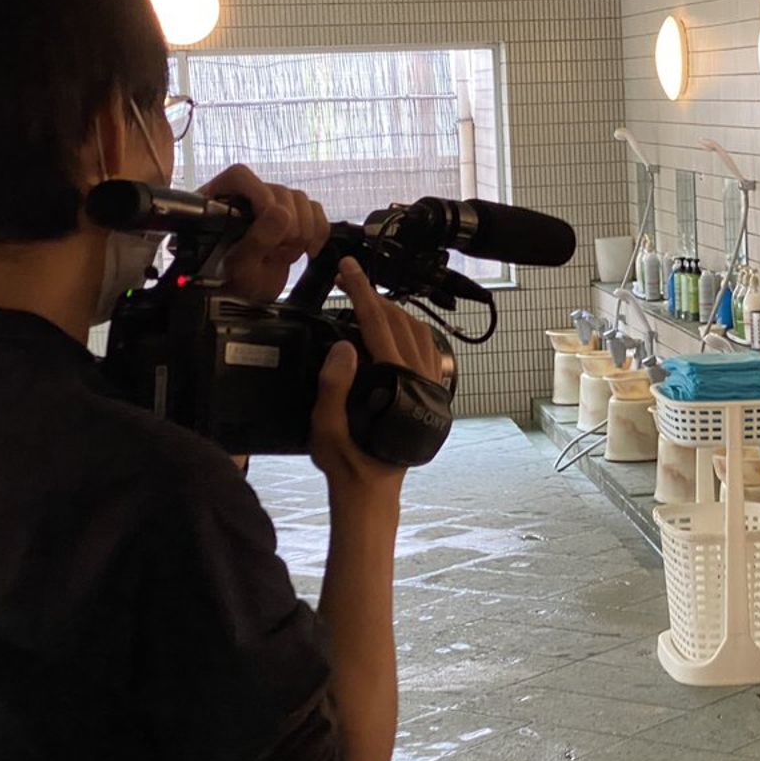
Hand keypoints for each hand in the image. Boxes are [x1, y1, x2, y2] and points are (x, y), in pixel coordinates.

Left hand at [198, 165, 329, 303]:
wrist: (248, 297)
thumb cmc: (234, 282)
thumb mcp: (241, 267)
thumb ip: (257, 240)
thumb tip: (281, 213)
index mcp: (220, 202)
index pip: (242, 177)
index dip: (261, 196)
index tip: (272, 222)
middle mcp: (247, 197)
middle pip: (279, 192)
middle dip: (287, 228)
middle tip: (276, 253)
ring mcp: (273, 205)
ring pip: (301, 200)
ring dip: (302, 233)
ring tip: (285, 254)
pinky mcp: (295, 216)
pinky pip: (317, 211)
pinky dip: (319, 232)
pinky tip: (308, 250)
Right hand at [310, 257, 443, 488]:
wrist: (372, 492)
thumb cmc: (347, 463)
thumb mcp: (326, 428)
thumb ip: (334, 385)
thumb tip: (344, 345)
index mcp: (395, 384)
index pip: (378, 325)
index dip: (362, 292)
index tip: (350, 268)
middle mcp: (421, 382)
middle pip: (401, 323)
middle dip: (375, 297)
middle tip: (350, 282)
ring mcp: (432, 388)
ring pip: (420, 334)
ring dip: (394, 313)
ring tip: (367, 303)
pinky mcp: (433, 396)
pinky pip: (428, 352)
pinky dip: (411, 333)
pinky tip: (395, 331)